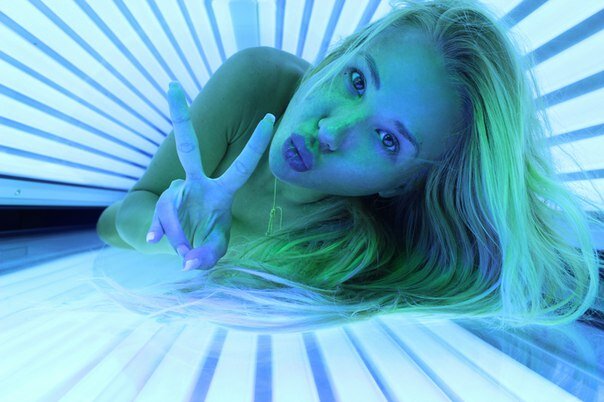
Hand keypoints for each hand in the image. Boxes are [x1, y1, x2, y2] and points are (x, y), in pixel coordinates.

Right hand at [146, 81, 275, 270]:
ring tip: (185, 250)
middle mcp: (197, 184)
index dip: (256, 144)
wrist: (184, 246)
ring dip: (177, 233)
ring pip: (170, 205)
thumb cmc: (209, 239)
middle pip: (187, 146)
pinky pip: (157, 218)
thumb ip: (208, 256)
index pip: (242, 165)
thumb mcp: (216, 248)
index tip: (270, 117)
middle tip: (171, 84)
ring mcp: (177, 192)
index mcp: (221, 191)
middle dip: (179, 116)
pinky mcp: (160, 206)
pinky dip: (157, 232)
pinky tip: (153, 239)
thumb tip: (189, 263)